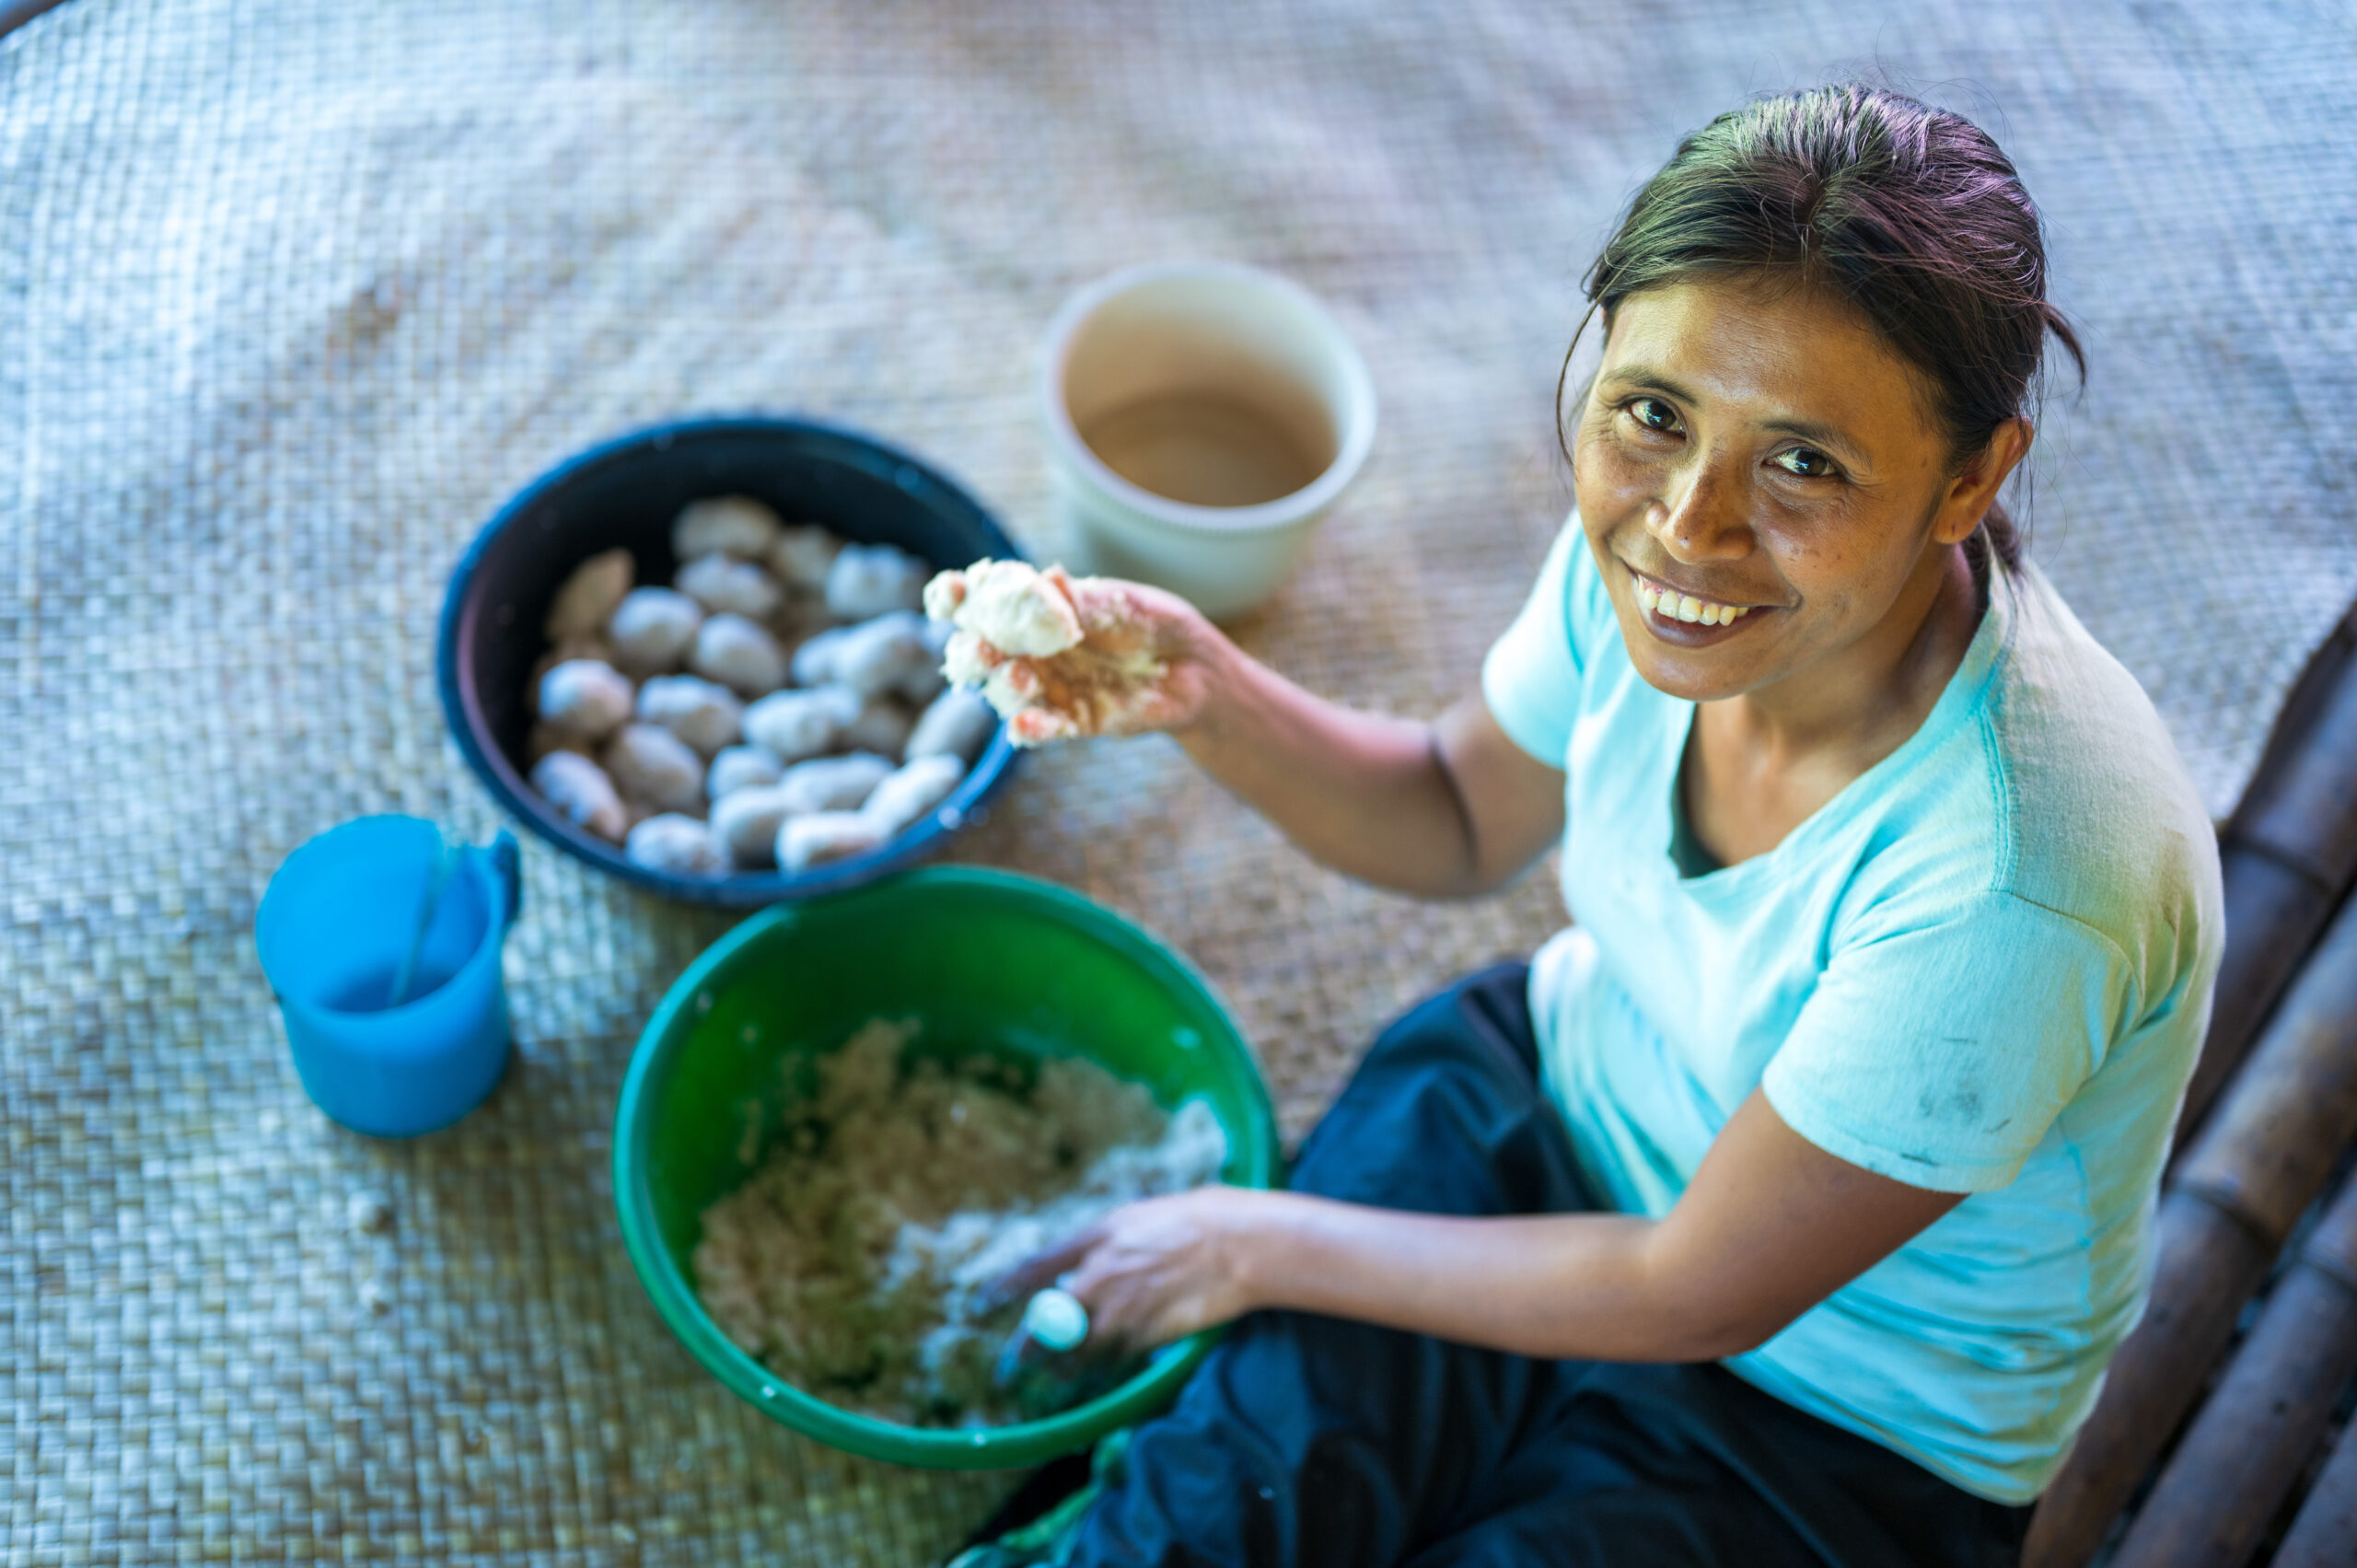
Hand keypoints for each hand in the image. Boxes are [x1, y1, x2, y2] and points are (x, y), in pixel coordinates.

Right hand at [971, 569, 1226, 743]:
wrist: (1192, 666)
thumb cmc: (1150, 622)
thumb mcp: (1122, 605)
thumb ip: (1083, 601)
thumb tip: (1047, 579)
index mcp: (1029, 610)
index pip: (979, 603)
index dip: (958, 598)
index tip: (950, 594)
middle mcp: (1026, 651)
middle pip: (976, 653)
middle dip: (970, 651)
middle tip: (982, 649)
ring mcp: (1044, 688)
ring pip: (1002, 693)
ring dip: (1002, 687)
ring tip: (1019, 676)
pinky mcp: (1068, 722)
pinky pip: (1040, 730)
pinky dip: (1029, 730)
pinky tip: (1026, 727)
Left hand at [986, 1185, 1264, 1352]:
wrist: (1233, 1244)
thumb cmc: (1189, 1222)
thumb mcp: (1133, 1219)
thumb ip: (1099, 1246)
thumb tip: (1075, 1267)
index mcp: (1093, 1240)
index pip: (1034, 1270)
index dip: (1003, 1290)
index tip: (982, 1305)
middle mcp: (1098, 1278)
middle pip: (1045, 1326)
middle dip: (1024, 1351)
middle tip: (1011, 1367)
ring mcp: (1119, 1312)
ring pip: (1074, 1355)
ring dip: (1060, 1370)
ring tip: (1053, 1378)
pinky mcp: (1144, 1337)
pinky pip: (1109, 1364)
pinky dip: (1099, 1372)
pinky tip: (1094, 1376)